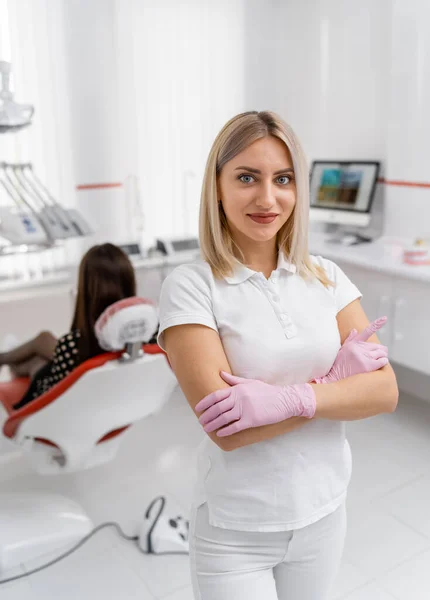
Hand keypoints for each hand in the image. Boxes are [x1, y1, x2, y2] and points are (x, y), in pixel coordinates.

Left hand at [195, 372, 315, 436]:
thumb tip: (220, 373)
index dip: (204, 402)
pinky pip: (235, 426)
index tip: (198, 408)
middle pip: (217, 408)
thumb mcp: (250, 382)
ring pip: (223, 418)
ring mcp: (245, 409)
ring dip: (213, 424)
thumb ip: (234, 380)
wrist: (284, 400)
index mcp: (237, 389)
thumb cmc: (268, 391)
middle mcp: (239, 398)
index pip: (216, 395)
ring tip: (206, 429)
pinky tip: (220, 434)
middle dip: (206, 415)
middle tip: (200, 421)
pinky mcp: (251, 420)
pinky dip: (226, 430)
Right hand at [315, 316, 388, 383]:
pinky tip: (379, 365)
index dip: (376, 324)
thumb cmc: (338, 366)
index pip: (367, 331)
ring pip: (382, 353)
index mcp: (353, 343)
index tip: (384, 318)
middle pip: (378, 346)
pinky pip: (383, 361)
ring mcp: (364, 356)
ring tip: (378, 362)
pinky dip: (383, 362)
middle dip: (380, 351)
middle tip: (378, 356)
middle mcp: (359, 348)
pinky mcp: (368, 365)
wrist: (335, 379)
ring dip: (382, 357)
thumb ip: (350, 340)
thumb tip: (355, 330)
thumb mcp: (342, 350)